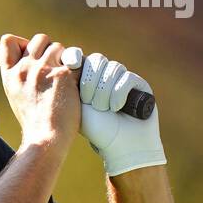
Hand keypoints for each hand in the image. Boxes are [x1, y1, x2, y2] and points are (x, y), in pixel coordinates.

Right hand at [0, 32, 80, 149]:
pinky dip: (78, 71)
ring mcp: (43, 69)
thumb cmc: (34, 120)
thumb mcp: (16, 95)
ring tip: (64, 79)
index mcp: (10, 74)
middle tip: (54, 67)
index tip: (32, 54)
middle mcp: (24, 69)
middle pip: (39, 39)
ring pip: (59, 47)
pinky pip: (75, 61)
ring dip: (65, 58)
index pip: (8, 40)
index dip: (23, 43)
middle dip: (49, 48)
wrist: (46, 136)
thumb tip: (31, 58)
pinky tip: (75, 87)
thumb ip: (20, 75)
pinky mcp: (64, 74)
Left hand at [71, 51, 165, 176]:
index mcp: (87, 78)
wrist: (121, 146)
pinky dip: (118, 93)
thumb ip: (70, 84)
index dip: (74, 57)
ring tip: (103, 109)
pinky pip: (127, 78)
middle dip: (90, 81)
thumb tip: (63, 60)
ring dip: (104, 90)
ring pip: (112, 68)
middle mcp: (105, 76)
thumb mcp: (77, 105)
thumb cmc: (96, 129)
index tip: (70, 64)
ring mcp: (123, 78)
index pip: (81, 57)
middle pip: (96, 60)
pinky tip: (116, 108)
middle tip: (88, 101)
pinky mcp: (139, 84)